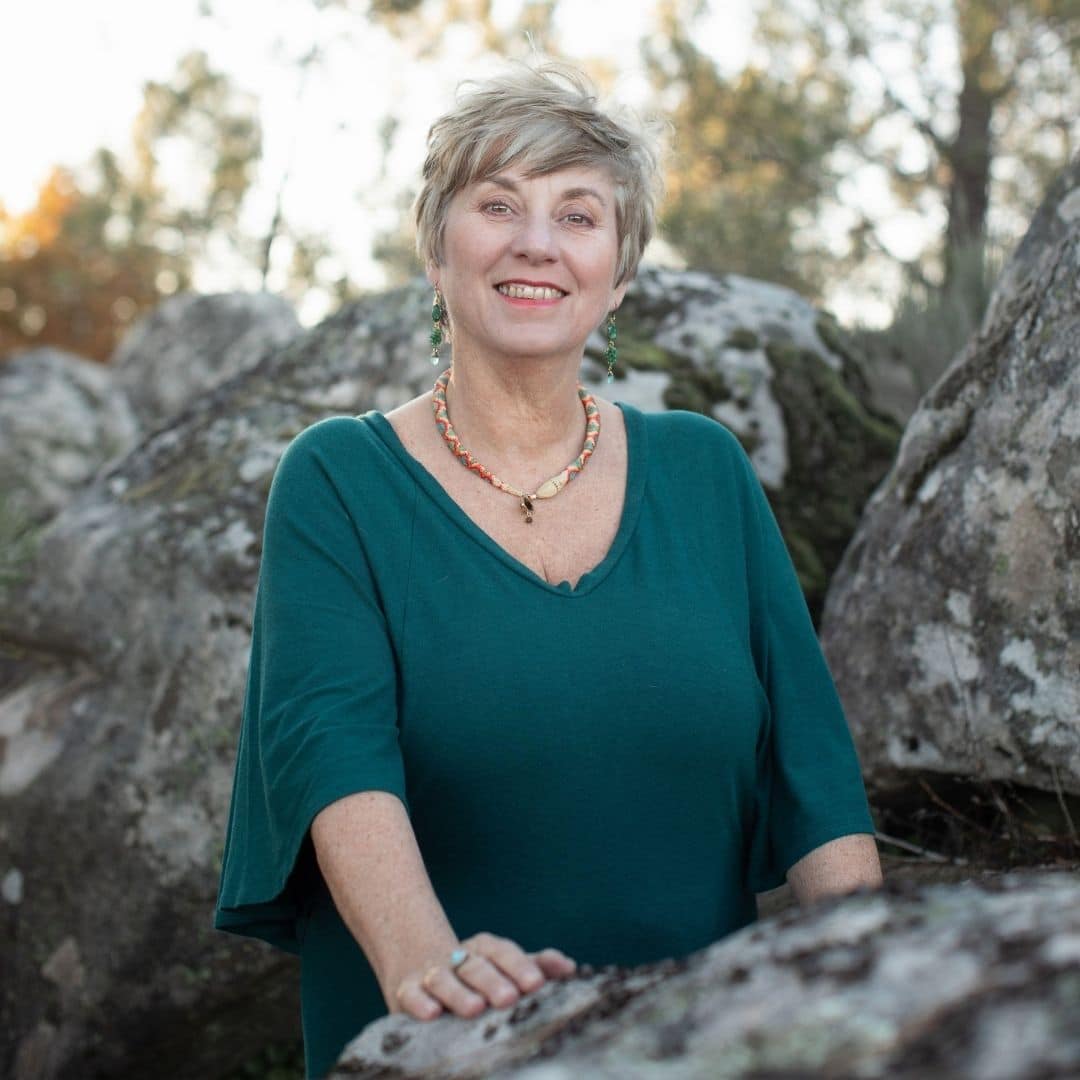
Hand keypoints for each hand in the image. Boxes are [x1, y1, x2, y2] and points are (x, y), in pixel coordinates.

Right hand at [392, 931, 575, 1020]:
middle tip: (509, 999)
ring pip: (444, 978)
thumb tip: (571, 967)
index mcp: (485, 949)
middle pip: (476, 965)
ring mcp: (431, 972)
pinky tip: (432, 1013)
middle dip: (493, 981)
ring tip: (475, 1008)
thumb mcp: (506, 967)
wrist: (418, 963)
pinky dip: (419, 1002)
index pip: (504, 952)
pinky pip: (411, 993)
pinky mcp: (405, 989)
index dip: (520, 966)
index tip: (536, 984)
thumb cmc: (476, 972)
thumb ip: (537, 966)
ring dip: (458, 992)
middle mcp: (459, 957)